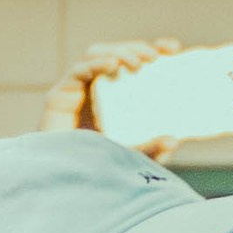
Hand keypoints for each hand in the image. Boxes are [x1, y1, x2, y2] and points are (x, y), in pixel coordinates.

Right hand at [41, 38, 183, 157]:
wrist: (67, 185)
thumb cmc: (99, 168)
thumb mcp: (133, 158)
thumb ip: (153, 150)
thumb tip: (173, 140)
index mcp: (119, 94)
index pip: (137, 61)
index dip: (155, 49)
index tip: (174, 49)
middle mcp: (98, 87)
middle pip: (117, 53)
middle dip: (136, 48)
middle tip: (155, 57)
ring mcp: (77, 90)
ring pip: (97, 55)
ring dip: (118, 52)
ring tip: (136, 63)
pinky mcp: (59, 97)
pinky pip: (77, 72)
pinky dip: (95, 64)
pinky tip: (111, 64)